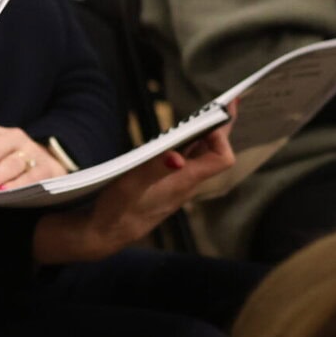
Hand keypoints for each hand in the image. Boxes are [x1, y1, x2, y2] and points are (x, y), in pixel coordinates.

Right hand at [33, 117, 237, 263]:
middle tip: (231, 102)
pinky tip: (181, 137)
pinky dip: (189, 145)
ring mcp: (176, 185)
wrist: (104, 234)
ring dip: (206, 135)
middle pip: (215, 154)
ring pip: (200, 157)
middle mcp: (185, 183)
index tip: (214, 114)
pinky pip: (186, 162)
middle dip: (222, 128)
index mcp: (183, 182)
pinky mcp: (165, 185)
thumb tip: (178, 156)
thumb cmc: (116, 211)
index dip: (221, 135)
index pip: (221, 158)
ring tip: (211, 113)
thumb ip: (153, 169)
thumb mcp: (130, 186)